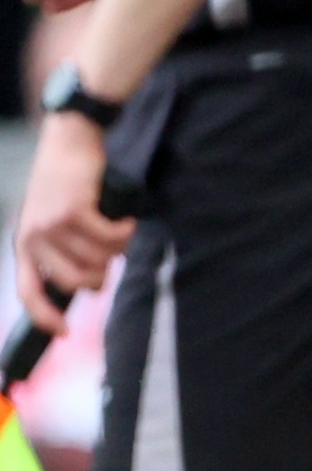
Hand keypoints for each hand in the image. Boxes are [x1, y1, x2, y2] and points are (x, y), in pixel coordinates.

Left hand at [12, 111, 130, 332]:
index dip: (46, 316)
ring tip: (123, 231)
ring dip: (118, 248)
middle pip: (75, 280)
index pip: (29, 292)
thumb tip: (91, 281)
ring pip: (96, 258)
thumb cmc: (67, 179)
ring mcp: (52, 224)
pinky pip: (109, 237)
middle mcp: (33, 237)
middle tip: (113, 259)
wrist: (70, 138)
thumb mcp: (54, 217)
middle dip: (101, 276)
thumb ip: (64, 248)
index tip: (64, 332)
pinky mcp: (74, 210)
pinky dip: (124, 230)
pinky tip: (127, 219)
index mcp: (25, 243)